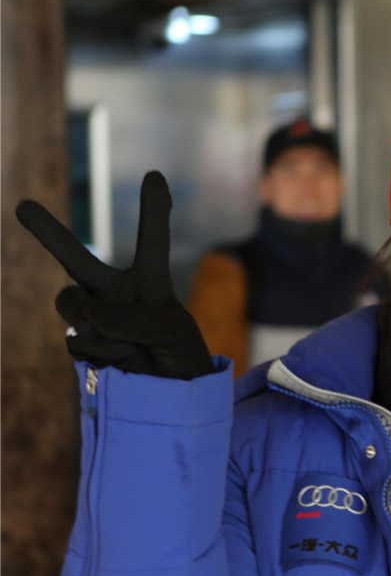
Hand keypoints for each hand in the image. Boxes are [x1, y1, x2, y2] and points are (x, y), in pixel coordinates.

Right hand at [16, 171, 214, 379]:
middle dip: (49, 233)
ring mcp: (94, 319)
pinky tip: (123, 364)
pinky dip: (102, 353)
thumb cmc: (181, 358)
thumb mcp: (172, 334)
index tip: (156, 176)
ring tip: (131, 347)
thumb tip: (87, 312)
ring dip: (96, 323)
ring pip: (71, 304)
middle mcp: (116, 295)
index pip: (152, 243)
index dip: (153, 211)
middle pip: (77, 260)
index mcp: (150, 283)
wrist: (171, 399)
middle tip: (23, 206)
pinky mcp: (83, 344)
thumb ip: (133, 317)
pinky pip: (79, 340)